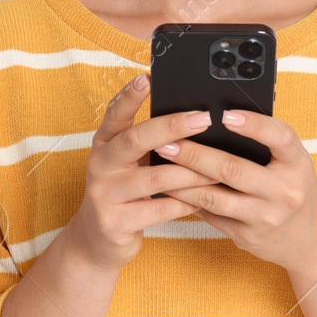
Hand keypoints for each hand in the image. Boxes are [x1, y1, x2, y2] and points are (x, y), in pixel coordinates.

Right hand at [63, 73, 226, 271]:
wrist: (97, 240)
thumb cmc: (123, 192)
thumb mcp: (126, 163)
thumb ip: (146, 143)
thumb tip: (190, 117)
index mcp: (103, 144)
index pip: (114, 113)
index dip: (130, 95)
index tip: (149, 76)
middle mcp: (100, 165)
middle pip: (136, 139)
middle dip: (172, 126)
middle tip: (204, 118)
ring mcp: (105, 194)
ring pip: (156, 177)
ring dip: (192, 172)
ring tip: (219, 167)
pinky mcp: (116, 221)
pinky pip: (160, 209)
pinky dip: (186, 202)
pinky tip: (205, 199)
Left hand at [153, 109, 316, 274]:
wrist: (311, 240)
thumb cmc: (295, 187)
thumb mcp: (293, 161)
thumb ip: (269, 141)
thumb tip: (219, 118)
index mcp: (297, 164)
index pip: (279, 138)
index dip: (252, 125)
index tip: (224, 114)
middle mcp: (283, 192)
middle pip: (232, 170)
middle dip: (195, 154)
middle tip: (167, 141)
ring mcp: (264, 217)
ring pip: (213, 197)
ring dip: (182, 180)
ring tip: (161, 163)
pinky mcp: (247, 237)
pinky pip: (211, 216)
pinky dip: (188, 200)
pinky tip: (171, 187)